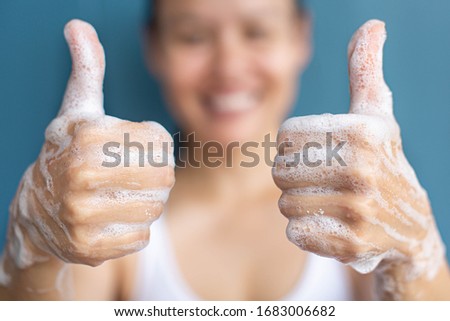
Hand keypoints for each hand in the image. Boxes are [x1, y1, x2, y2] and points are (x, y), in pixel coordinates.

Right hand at [6, 19, 174, 267]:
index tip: (135, 146)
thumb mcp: (77, 110)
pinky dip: (134, 228)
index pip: (160, 145)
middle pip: (163, 178)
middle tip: (135, 175)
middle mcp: (78, 177)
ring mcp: (81, 218)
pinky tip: (112, 219)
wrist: (37, 211)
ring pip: (154, 210)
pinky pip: (141, 238)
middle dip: (156, 176)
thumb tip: (78, 25)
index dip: (155, 145)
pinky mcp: (89, 249)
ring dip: (147, 202)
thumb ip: (87, 70)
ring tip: (122, 195)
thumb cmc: (69, 152)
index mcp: (84, 137)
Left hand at [272, 20, 445, 297]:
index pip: (286, 138)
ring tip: (329, 203)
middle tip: (323, 182)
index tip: (319, 153)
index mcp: (363, 132)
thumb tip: (373, 25)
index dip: (295, 147)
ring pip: (286, 204)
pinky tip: (333, 225)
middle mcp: (364, 170)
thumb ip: (366, 70)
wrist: (411, 227)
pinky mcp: (352, 245)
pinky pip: (296, 233)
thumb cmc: (383, 161)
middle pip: (281, 172)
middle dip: (294, 179)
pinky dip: (307, 230)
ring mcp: (360, 211)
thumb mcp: (378, 114)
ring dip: (300, 205)